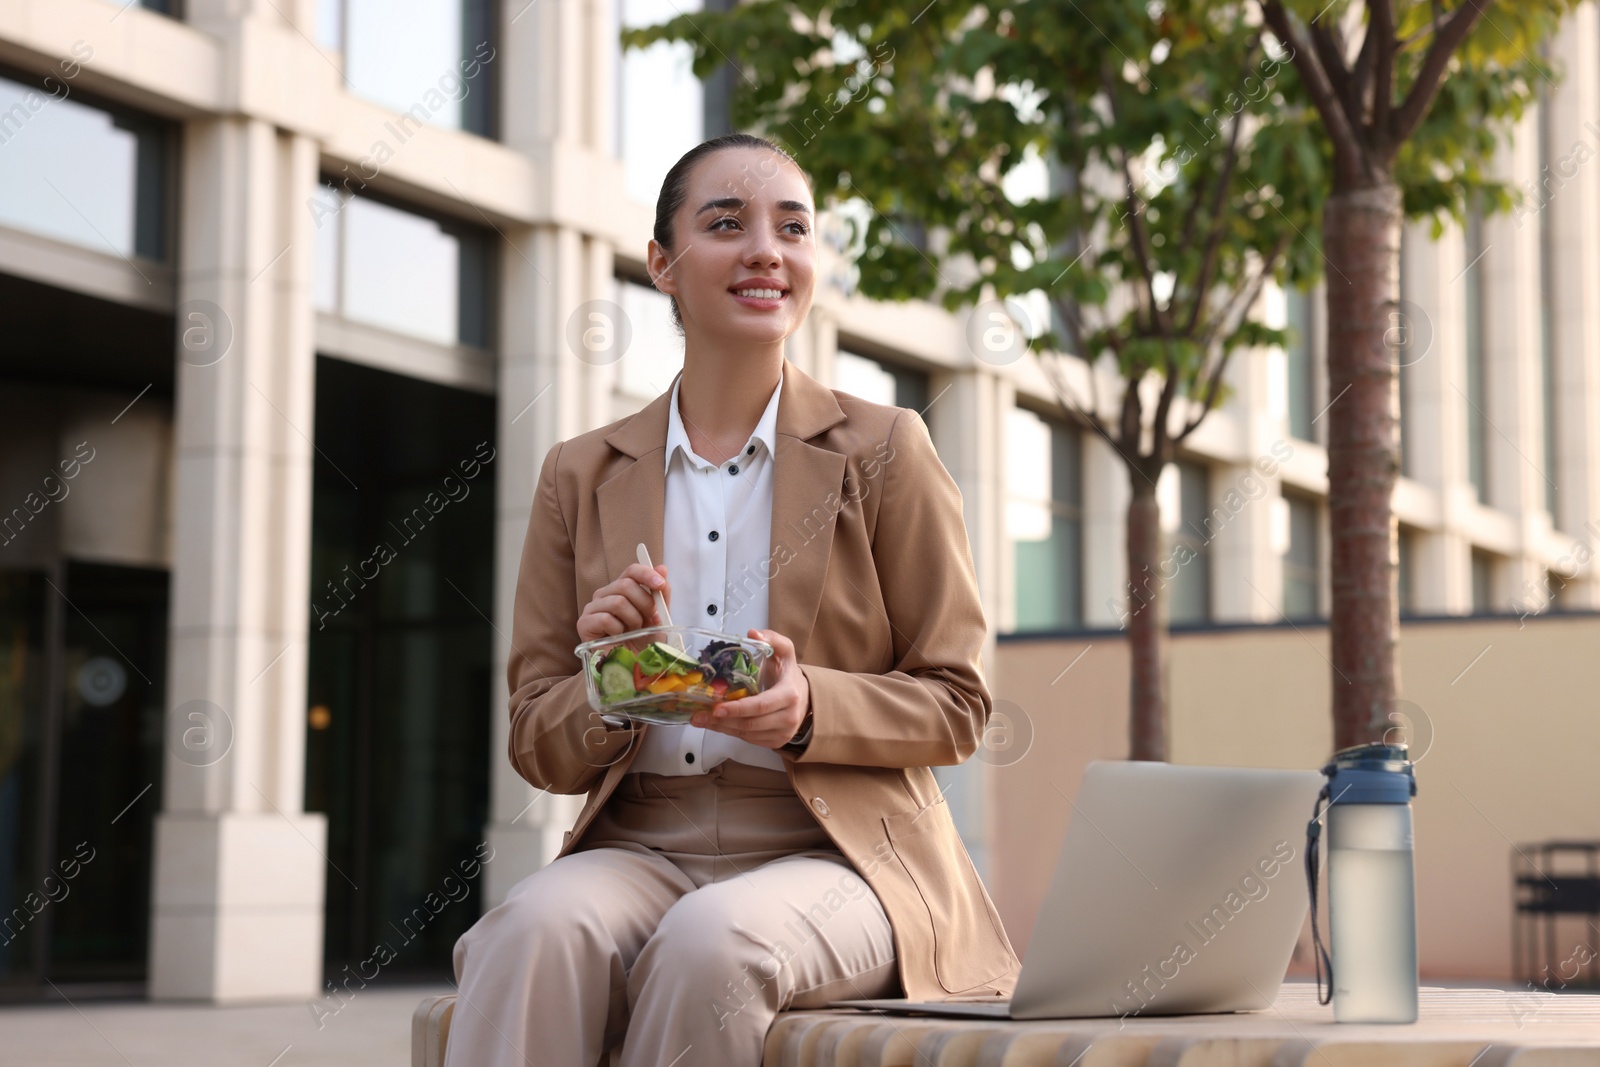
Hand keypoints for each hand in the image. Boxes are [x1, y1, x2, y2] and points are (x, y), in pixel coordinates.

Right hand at [576, 563, 670, 642]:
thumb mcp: (658, 618)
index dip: (646, 574)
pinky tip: (618, 638)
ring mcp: (592, 608)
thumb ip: (661, 595)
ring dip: (633, 620)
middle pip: (625, 585)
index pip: (631, 571)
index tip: (660, 585)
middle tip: (650, 620)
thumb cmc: (643, 643)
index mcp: (621, 590)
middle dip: (644, 604)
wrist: (631, 669)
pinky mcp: (584, 624)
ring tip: (633, 632)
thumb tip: (662, 568)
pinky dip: (618, 631)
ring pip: (617, 601)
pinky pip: (605, 619)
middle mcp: (604, 595)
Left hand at [691, 629, 809, 748]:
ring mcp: (782, 733)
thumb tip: (753, 632)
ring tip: (701, 720)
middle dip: (722, 721)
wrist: (805, 698)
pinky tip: (716, 724)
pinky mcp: (776, 742)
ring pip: (747, 734)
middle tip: (699, 715)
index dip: (738, 708)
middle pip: (750, 724)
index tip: (716, 707)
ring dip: (722, 728)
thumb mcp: (785, 652)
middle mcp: (788, 717)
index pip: (761, 706)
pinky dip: (731, 732)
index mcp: (789, 695)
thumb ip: (772, 639)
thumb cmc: (788, 674)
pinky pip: (749, 739)